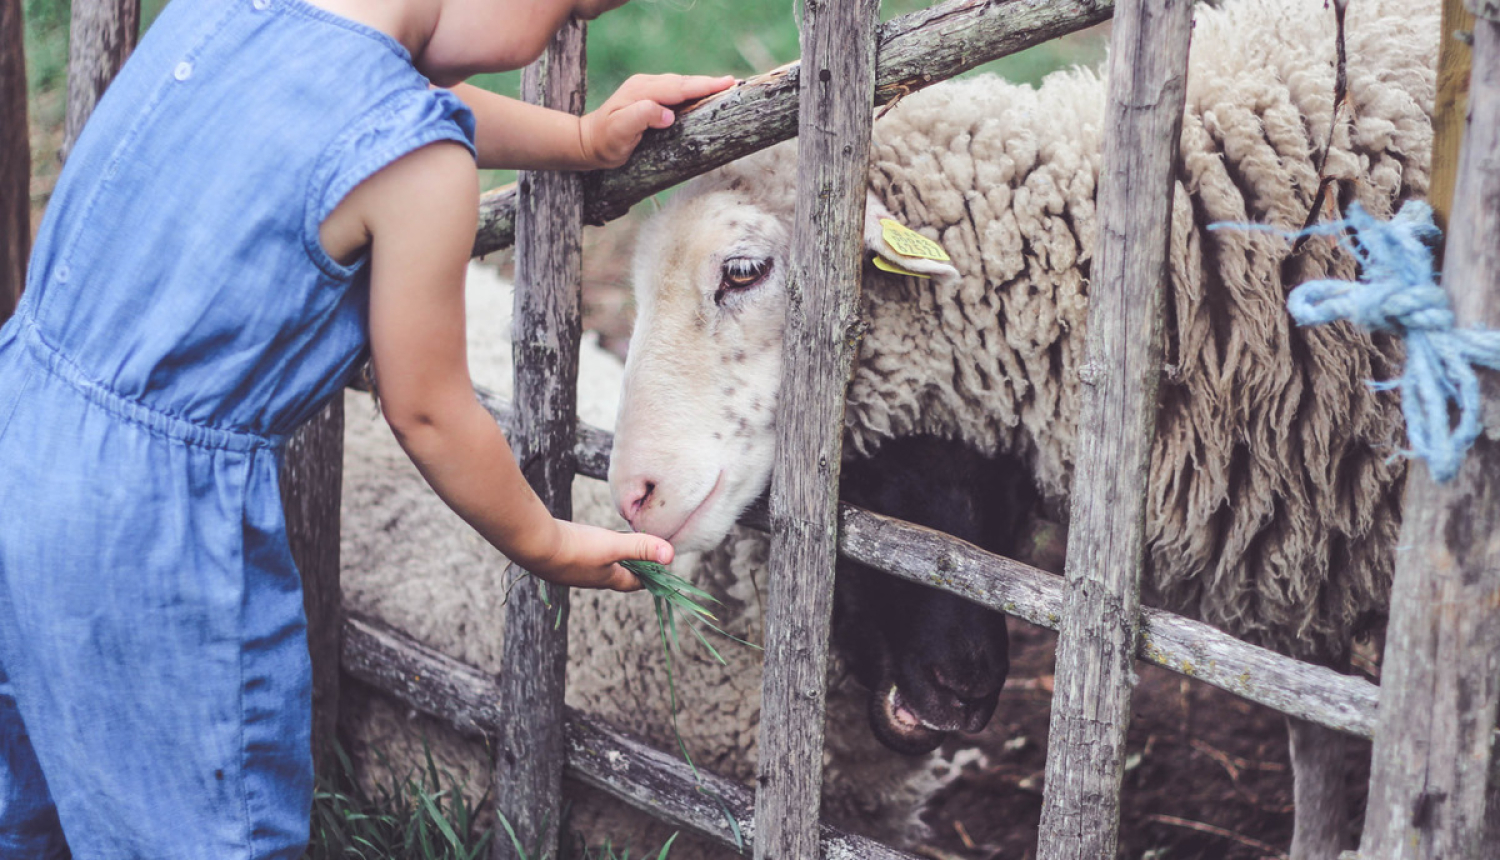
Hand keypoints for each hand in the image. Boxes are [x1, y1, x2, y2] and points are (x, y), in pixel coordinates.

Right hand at [526, 519, 674, 591]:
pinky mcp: (555, 561)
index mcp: (606, 579)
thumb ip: (641, 547)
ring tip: (612, 548)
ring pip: (593, 568)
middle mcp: (588, 579)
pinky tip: (580, 542)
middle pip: (614, 577)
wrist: (534, 545)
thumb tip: (671, 555)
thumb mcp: (613, 545)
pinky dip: (585, 553)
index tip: (657, 572)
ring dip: (605, 561)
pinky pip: (576, 559)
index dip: (647, 578)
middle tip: (639, 558)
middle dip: (628, 569)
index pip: (632, 584)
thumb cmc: (576, 548)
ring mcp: (569, 572)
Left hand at [578, 74, 736, 168]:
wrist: (588, 142)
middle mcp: (646, 85)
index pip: (679, 87)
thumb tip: (668, 114)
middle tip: (733, 84)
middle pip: (683, 82)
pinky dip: (691, 91)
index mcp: (642, 92)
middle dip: (708, 83)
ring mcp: (647, 89)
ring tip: (724, 87)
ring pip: (680, 84)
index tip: (725, 84)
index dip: (703, 86)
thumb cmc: (605, 141)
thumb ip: (642, 117)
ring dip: (702, 86)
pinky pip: (675, 91)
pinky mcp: (648, 96)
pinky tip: (702, 94)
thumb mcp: (620, 131)